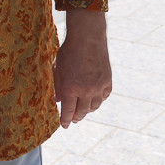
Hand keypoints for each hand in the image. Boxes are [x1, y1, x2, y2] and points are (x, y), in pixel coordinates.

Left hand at [54, 9, 111, 127]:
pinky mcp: (108, 82)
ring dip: (87, 110)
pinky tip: (93, 100)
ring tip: (82, 110)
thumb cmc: (68, 52)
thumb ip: (57, 86)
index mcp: (69, 88)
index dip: (64, 120)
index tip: (64, 126)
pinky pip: (103, 97)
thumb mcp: (57, 69)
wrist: (88, 38)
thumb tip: (57, 100)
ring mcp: (98, 87)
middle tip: (73, 119)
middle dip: (76, 117)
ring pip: (94, 107)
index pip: (67, 111)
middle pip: (82, 112)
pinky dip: (98, 100)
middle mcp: (85, 91)